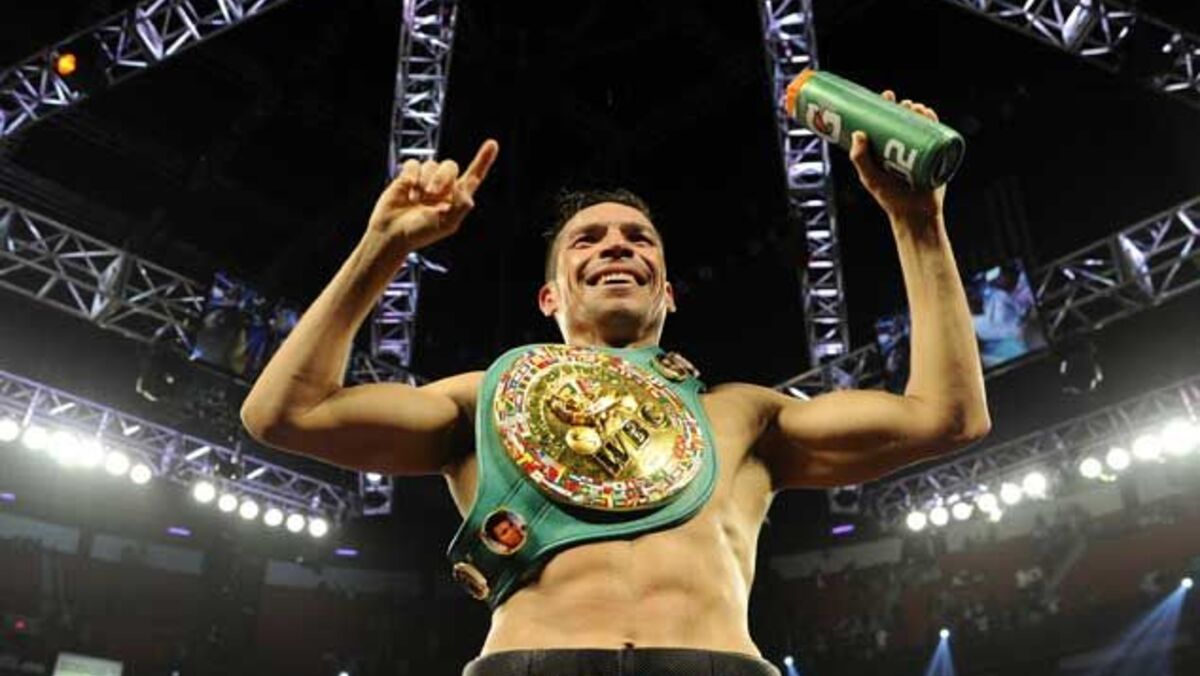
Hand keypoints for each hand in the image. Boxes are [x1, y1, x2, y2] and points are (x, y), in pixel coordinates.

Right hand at [368, 139, 498, 250]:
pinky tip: (407, 190)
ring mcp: (426, 180)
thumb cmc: (420, 232)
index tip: (492, 144)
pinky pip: (414, 164)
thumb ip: (461, 204)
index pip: (474, 176)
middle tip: (431, 194)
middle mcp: (444, 187)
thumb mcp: (447, 223)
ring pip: (431, 164)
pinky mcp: (408, 176)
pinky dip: (411, 175)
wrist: (392, 233)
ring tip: (416, 200)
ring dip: (424, 181)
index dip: (483, 160)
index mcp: (457, 198)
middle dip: (441, 178)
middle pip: (451, 166)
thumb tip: (464, 187)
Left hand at [849, 91, 943, 223]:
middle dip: (906, 107)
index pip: (887, 123)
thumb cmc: (890, 199)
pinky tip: (931, 115)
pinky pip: (937, 137)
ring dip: (921, 112)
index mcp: (887, 149)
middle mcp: (904, 148)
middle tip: (903, 104)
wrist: (915, 215)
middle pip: (906, 120)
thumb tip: (858, 133)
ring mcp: (920, 152)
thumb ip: (861, 159)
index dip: (887, 107)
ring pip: (922, 126)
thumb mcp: (871, 178)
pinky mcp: (935, 157)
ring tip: (917, 109)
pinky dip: (936, 123)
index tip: (885, 96)